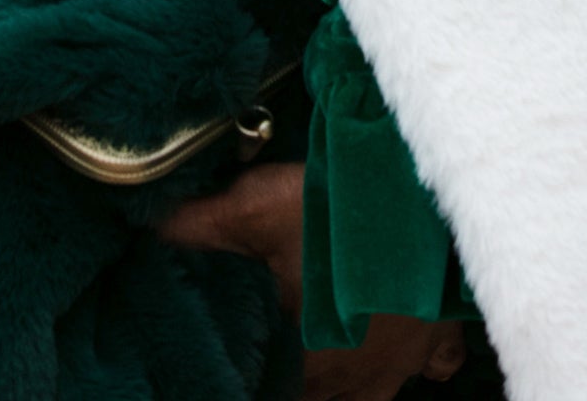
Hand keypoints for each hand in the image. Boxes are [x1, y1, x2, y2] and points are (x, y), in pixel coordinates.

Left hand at [160, 162, 465, 394]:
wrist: (425, 206)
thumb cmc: (340, 214)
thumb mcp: (253, 210)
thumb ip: (199, 226)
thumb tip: (149, 227)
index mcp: (306, 364)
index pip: (269, 390)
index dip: (254, 376)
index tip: (243, 363)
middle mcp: (353, 377)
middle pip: (315, 398)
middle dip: (296, 380)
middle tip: (281, 353)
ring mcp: (400, 363)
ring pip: (368, 395)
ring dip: (347, 381)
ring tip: (325, 361)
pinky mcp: (436, 338)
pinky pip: (430, 367)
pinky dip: (416, 361)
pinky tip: (406, 350)